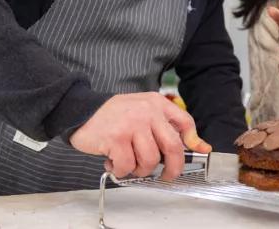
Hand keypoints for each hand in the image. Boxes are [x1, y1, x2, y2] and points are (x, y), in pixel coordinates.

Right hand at [69, 92, 211, 180]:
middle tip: (167, 175)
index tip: (198, 152)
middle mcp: (147, 111)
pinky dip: (122, 170)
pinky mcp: (116, 138)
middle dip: (173, 168)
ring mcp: (132, 124)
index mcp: (156, 103)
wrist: (81, 110)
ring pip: (150, 160)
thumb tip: (198, 145)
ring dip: (140, 170)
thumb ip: (164, 126)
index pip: (184, 122)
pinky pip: (128, 166)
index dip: (194, 141)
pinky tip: (114, 161)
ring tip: (129, 163)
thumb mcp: (141, 111)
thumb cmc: (112, 115)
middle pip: (172, 146)